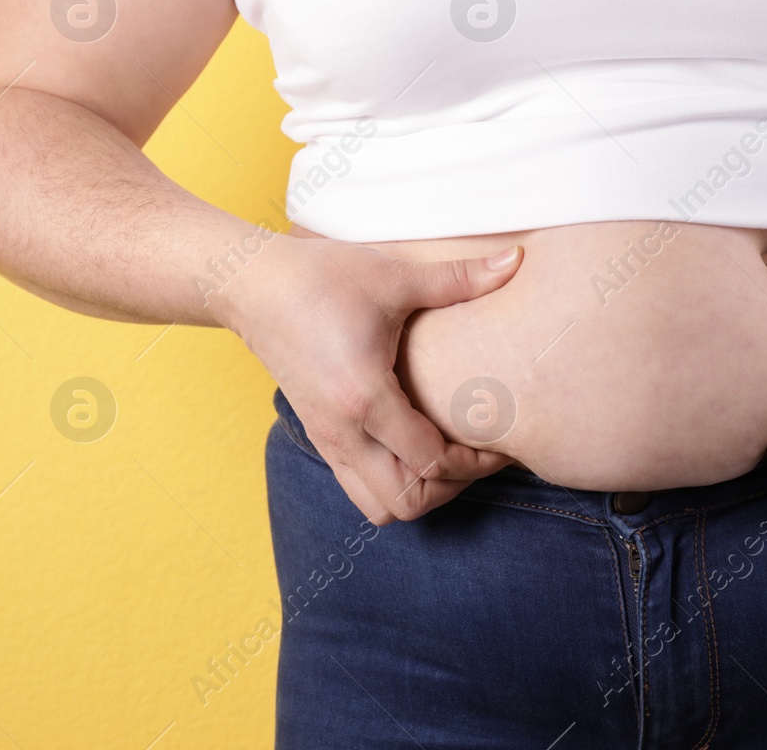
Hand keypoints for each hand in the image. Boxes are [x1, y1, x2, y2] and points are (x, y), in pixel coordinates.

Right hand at [214, 234, 522, 524]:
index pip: (429, 462)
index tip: (502, 441)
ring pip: (379, 507)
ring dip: (421, 492)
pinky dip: (394, 483)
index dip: (474, 462)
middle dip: (452, 487)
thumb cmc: (320, 277)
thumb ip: (460, 277)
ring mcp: (326, 438)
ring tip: (450, 456)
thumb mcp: (394, 275)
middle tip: (480, 454)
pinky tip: (417, 446)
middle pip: (406, 502)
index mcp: (364, 397)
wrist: (250, 285)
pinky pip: (360, 487)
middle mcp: (343, 431)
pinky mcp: (320, 435)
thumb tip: (517, 260)